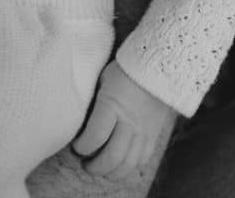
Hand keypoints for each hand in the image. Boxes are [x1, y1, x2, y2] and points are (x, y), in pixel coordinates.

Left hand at [72, 61, 171, 180]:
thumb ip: (93, 101)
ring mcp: (144, 129)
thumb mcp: (103, 79)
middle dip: (95, 166)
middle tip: (85, 163)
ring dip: (111, 172)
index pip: (94, 138)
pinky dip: (130, 165)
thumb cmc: (125, 68)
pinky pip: (143, 158)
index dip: (81, 147)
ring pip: (128, 164)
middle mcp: (129, 121)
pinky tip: (120, 161)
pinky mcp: (154, 133)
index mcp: (112, 105)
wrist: (158, 63)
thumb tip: (78, 119)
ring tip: (101, 168)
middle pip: (112, 157)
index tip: (76, 145)